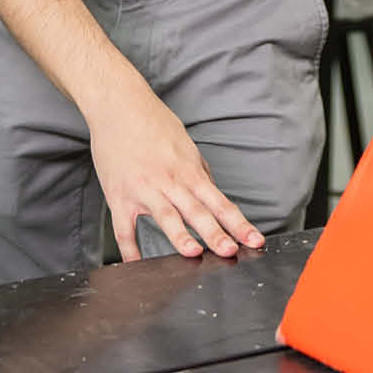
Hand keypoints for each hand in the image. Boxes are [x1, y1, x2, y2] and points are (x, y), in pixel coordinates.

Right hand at [88, 78, 264, 262]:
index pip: (220, 202)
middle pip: (198, 211)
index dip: (238, 223)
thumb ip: (198, 172)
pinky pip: (124, 229)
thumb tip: (212, 193)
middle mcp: (170, 181)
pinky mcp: (119, 196)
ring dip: (180, 237)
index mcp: (189, 170)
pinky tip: (136, 266)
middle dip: (216, 233)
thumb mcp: (185, 144)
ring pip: (165, 217)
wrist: (118, 106)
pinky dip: (129, 249)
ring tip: (194, 254)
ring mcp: (144, 189)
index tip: (254, 239)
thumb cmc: (153, 122)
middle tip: (231, 252)